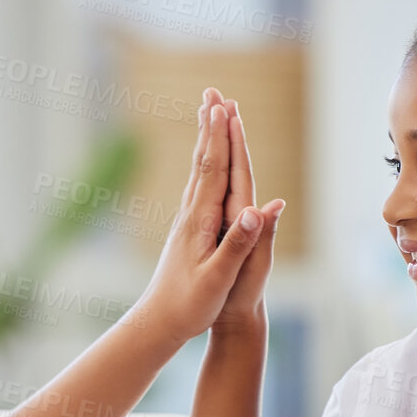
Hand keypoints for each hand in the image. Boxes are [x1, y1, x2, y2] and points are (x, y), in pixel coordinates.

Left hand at [132, 88, 284, 344]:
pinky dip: (204, 165)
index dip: (222, 138)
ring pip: (200, 171)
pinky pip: (199, 188)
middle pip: (204, 161)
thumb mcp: (218, 279)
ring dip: (206, 140)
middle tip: (213, 93)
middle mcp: (192, 214)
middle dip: (211, 127)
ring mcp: (188, 221)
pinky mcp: (188, 230)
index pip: (215, 170)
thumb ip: (238, 244)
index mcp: (202, 222)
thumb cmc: (190, 306)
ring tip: (208, 115)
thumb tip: (258, 210)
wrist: (158, 323)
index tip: (225, 107)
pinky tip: (205, 162)